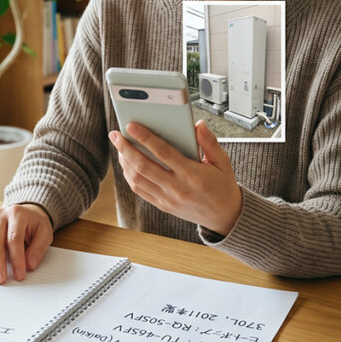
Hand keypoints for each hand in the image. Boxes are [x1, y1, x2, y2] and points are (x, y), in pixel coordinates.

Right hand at [0, 203, 53, 284]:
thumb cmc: (36, 223)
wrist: (28, 212)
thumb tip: (30, 265)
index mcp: (17, 214)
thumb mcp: (45, 232)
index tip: (19, 274)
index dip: (16, 258)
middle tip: (0, 279)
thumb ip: (38, 248)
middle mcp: (1, 215)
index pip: (14, 238)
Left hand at [109, 120, 241, 234]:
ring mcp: (168, 199)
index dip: (145, 138)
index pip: (163, 153)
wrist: (224, 216)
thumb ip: (209, 142)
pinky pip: (140, 190)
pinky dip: (130, 176)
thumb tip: (198, 124)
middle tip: (116, 134)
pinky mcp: (163, 206)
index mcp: (193, 175)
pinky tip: (127, 164)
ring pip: (138, 179)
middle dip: (126, 148)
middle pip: (143, 166)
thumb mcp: (222, 162)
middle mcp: (177, 188)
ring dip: (125, 162)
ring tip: (119, 147)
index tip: (131, 126)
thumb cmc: (222, 186)